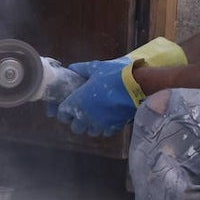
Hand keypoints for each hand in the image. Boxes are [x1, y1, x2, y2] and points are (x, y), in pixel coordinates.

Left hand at [53, 39, 185, 136]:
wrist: (138, 86)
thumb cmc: (114, 75)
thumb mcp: (96, 67)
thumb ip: (81, 69)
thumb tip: (72, 68)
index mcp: (77, 102)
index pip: (62, 115)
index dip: (62, 112)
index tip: (65, 107)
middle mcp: (86, 116)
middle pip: (75, 127)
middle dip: (76, 121)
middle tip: (80, 112)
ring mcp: (100, 124)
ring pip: (90, 132)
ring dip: (90, 125)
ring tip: (95, 116)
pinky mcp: (114, 127)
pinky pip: (105, 132)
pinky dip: (105, 127)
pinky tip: (108, 118)